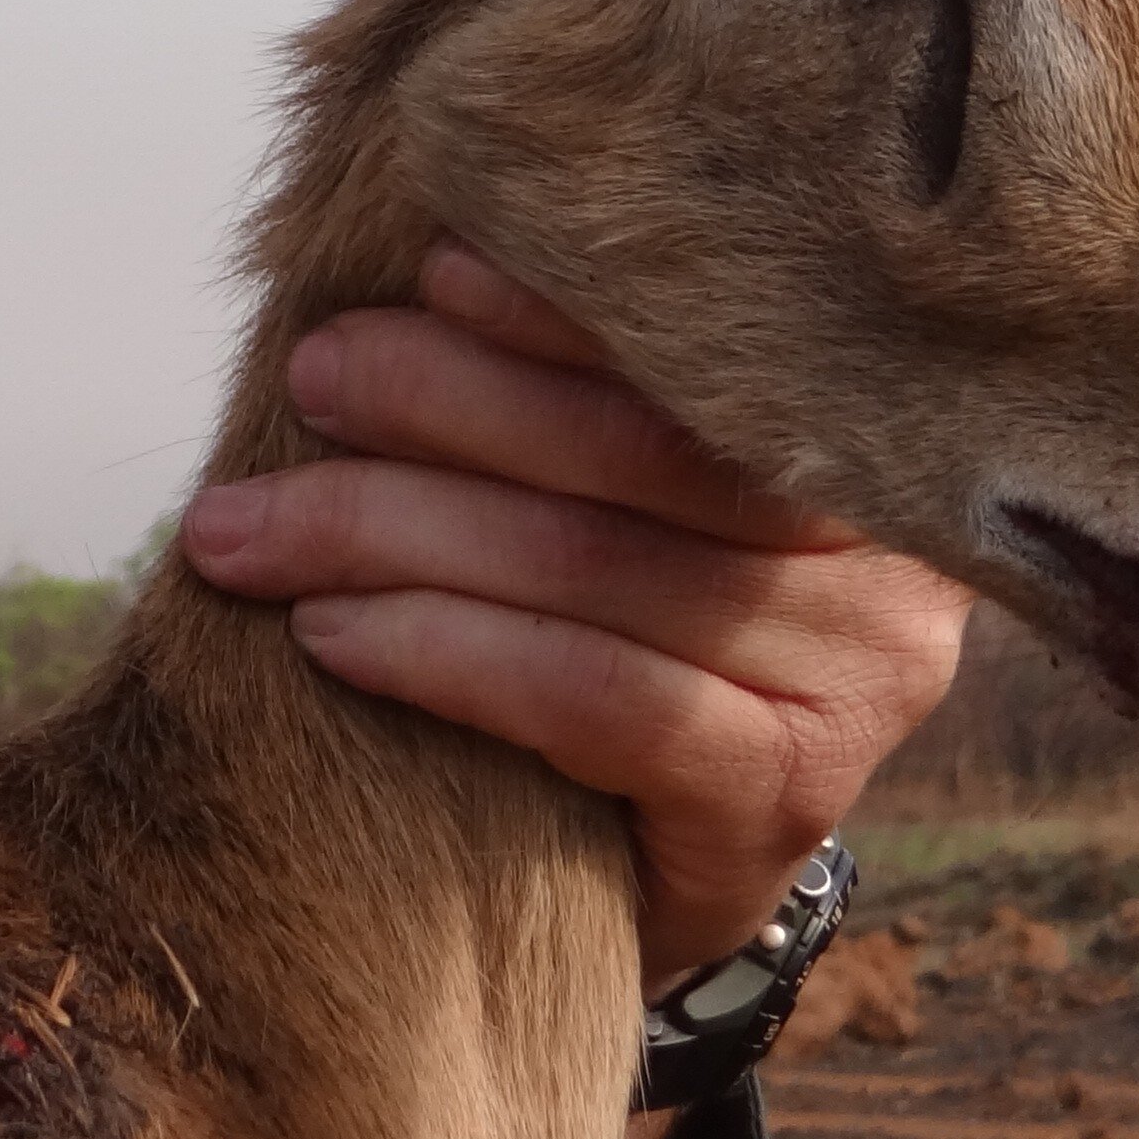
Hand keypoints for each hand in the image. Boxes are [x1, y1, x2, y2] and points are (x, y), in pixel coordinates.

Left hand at [176, 242, 969, 995]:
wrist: (653, 879)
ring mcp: (857, 678)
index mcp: (858, 435)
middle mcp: (889, 551)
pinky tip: (329, 634)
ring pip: (588, 566)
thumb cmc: (606, 641)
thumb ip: (558, 393)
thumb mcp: (605, 496)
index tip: (418, 266)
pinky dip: (442, 652)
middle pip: (630, 447)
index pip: (700, 344)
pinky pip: (595, 698)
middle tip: (308, 381)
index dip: (556, 302)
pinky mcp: (787, 793)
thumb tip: (403, 259)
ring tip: (249, 525)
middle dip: (438, 401)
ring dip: (389, 531)